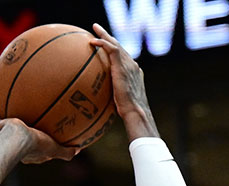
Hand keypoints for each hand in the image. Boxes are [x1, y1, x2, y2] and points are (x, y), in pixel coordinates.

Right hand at [0, 99, 77, 163]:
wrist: (17, 139)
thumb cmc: (36, 145)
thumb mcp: (55, 149)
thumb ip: (66, 152)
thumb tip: (79, 149)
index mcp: (30, 152)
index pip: (37, 148)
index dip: (41, 144)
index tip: (46, 136)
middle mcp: (16, 145)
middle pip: (20, 136)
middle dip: (23, 131)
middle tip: (29, 121)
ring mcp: (5, 136)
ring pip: (3, 125)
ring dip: (4, 118)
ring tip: (7, 106)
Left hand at [90, 23, 157, 138]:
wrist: (135, 111)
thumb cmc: (128, 113)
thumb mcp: (119, 102)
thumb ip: (112, 97)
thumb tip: (97, 106)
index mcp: (133, 73)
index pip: (123, 57)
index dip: (114, 50)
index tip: (104, 45)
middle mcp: (132, 66)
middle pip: (119, 46)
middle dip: (109, 37)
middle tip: (98, 30)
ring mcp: (129, 65)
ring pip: (116, 44)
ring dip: (105, 35)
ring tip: (95, 28)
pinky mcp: (123, 66)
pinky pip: (112, 49)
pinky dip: (103, 43)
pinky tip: (93, 42)